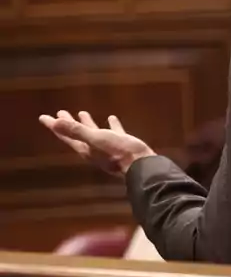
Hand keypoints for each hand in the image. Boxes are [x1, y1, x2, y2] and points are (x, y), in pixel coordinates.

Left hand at [39, 111, 154, 176]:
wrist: (141, 164)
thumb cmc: (118, 151)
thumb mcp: (96, 139)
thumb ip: (77, 131)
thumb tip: (55, 123)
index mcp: (85, 148)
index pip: (66, 135)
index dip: (55, 126)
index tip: (43, 117)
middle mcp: (93, 148)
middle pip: (77, 134)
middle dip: (68, 124)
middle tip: (61, 112)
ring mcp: (107, 148)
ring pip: (93, 133)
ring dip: (87, 123)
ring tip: (82, 112)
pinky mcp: (120, 145)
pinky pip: (112, 133)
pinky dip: (110, 125)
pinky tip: (111, 119)